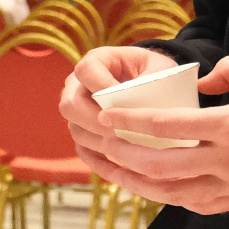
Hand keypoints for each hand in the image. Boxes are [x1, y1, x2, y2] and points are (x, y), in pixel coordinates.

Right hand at [58, 45, 193, 184]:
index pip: (85, 71)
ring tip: (126, 150)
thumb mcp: (159, 69)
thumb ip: (150, 83)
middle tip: (121, 133)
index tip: (124, 103)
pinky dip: (100, 161)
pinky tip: (121, 167)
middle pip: (70, 105)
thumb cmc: (158, 73)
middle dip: (95, 122)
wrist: (154, 82)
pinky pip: (83, 150)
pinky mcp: (84, 132)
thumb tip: (139, 112)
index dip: (100, 87)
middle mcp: (78, 85)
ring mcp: (78, 110)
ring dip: (99, 142)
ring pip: (75, 130)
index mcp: (96, 61)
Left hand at [62, 54, 228, 213]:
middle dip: (125, 157)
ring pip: (175, 192)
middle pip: (163, 166)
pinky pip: (198, 204)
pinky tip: (149, 187)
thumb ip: (228, 70)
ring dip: (138, 183)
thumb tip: (198, 82)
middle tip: (100, 144)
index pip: (172, 128)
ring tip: (110, 171)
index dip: (135, 123)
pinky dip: (169, 197)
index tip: (109, 116)